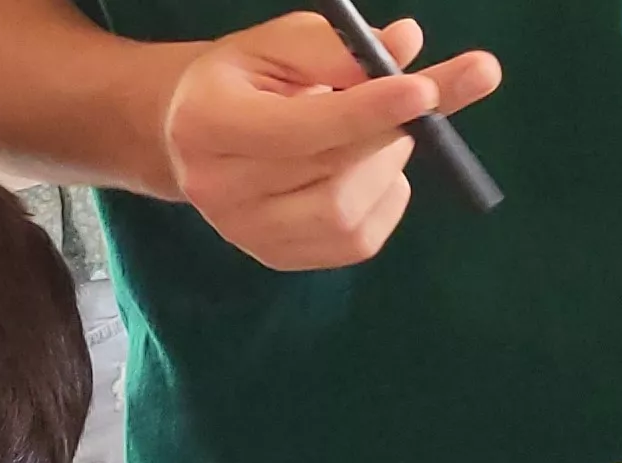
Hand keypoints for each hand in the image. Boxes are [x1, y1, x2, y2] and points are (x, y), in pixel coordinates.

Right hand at [160, 14, 499, 271]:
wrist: (198, 133)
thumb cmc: (245, 78)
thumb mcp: (281, 44)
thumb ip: (339, 47)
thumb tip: (406, 44)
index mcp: (207, 124)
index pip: (298, 130)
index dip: (367, 111)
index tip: (423, 89)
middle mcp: (217, 190)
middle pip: (331, 177)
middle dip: (388, 134)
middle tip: (412, 100)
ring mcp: (245, 234)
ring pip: (347, 216)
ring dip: (387, 168)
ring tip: (377, 134)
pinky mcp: (277, 258)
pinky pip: (358, 242)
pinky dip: (384, 200)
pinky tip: (368, 170)